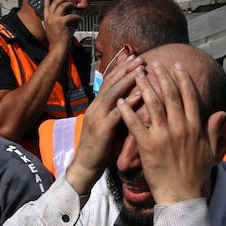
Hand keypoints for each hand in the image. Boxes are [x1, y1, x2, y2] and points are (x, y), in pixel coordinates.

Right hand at [43, 0, 79, 51]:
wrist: (57, 49)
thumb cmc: (56, 42)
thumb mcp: (51, 30)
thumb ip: (54, 23)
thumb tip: (62, 17)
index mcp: (46, 20)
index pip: (46, 6)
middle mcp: (50, 18)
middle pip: (55, 3)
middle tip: (67, 0)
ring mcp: (55, 20)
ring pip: (63, 6)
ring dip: (70, 5)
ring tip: (74, 6)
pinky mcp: (62, 22)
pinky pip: (71, 16)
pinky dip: (77, 16)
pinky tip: (79, 19)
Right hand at [66, 55, 144, 195]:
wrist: (84, 168)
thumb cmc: (99, 150)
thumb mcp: (108, 127)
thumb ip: (117, 113)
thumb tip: (132, 103)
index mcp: (97, 106)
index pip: (109, 82)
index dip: (122, 69)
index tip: (135, 58)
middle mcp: (95, 108)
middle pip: (111, 83)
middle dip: (126, 69)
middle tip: (141, 58)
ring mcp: (97, 117)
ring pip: (113, 93)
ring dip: (127, 80)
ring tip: (141, 69)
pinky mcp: (101, 130)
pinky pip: (117, 114)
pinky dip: (128, 103)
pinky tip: (140, 95)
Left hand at [117, 60, 225, 205]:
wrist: (183, 196)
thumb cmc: (196, 175)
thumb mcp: (211, 151)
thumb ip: (215, 130)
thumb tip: (223, 113)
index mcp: (195, 127)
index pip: (189, 96)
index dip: (182, 79)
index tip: (176, 66)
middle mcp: (180, 127)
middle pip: (170, 95)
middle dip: (162, 76)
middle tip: (154, 63)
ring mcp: (163, 136)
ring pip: (152, 104)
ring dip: (144, 87)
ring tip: (137, 74)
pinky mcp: (147, 146)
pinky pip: (135, 124)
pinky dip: (128, 111)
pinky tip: (121, 100)